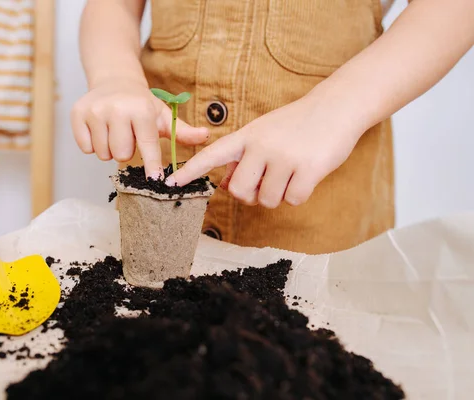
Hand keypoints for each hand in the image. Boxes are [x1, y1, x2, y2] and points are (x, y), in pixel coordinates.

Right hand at [70, 79, 209, 178]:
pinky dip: (93, 144)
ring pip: (103, 154)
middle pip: (122, 155)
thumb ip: (182, 131)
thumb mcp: (162, 115)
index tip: (155, 180)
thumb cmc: (141, 104)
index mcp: (141, 109)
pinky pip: (86, 147)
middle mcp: (116, 108)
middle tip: (128, 136)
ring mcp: (95, 111)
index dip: (152, 165)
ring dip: (110, 149)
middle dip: (127, 152)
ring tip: (115, 132)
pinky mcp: (77, 114)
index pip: (147, 145)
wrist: (114, 80)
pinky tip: (100, 129)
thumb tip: (206, 136)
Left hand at [165, 94, 362, 206]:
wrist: (337, 107)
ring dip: (278, 196)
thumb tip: (226, 185)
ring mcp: (283, 157)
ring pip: (267, 200)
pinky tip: (306, 176)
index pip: (212, 154)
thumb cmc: (297, 124)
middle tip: (267, 182)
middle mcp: (260, 145)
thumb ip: (243, 157)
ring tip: (290, 173)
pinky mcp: (307, 169)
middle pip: (240, 191)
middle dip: (252, 195)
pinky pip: (293, 200)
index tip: (170, 183)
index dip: (190, 171)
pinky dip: (299, 195)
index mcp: (247, 136)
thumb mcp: (264, 133)